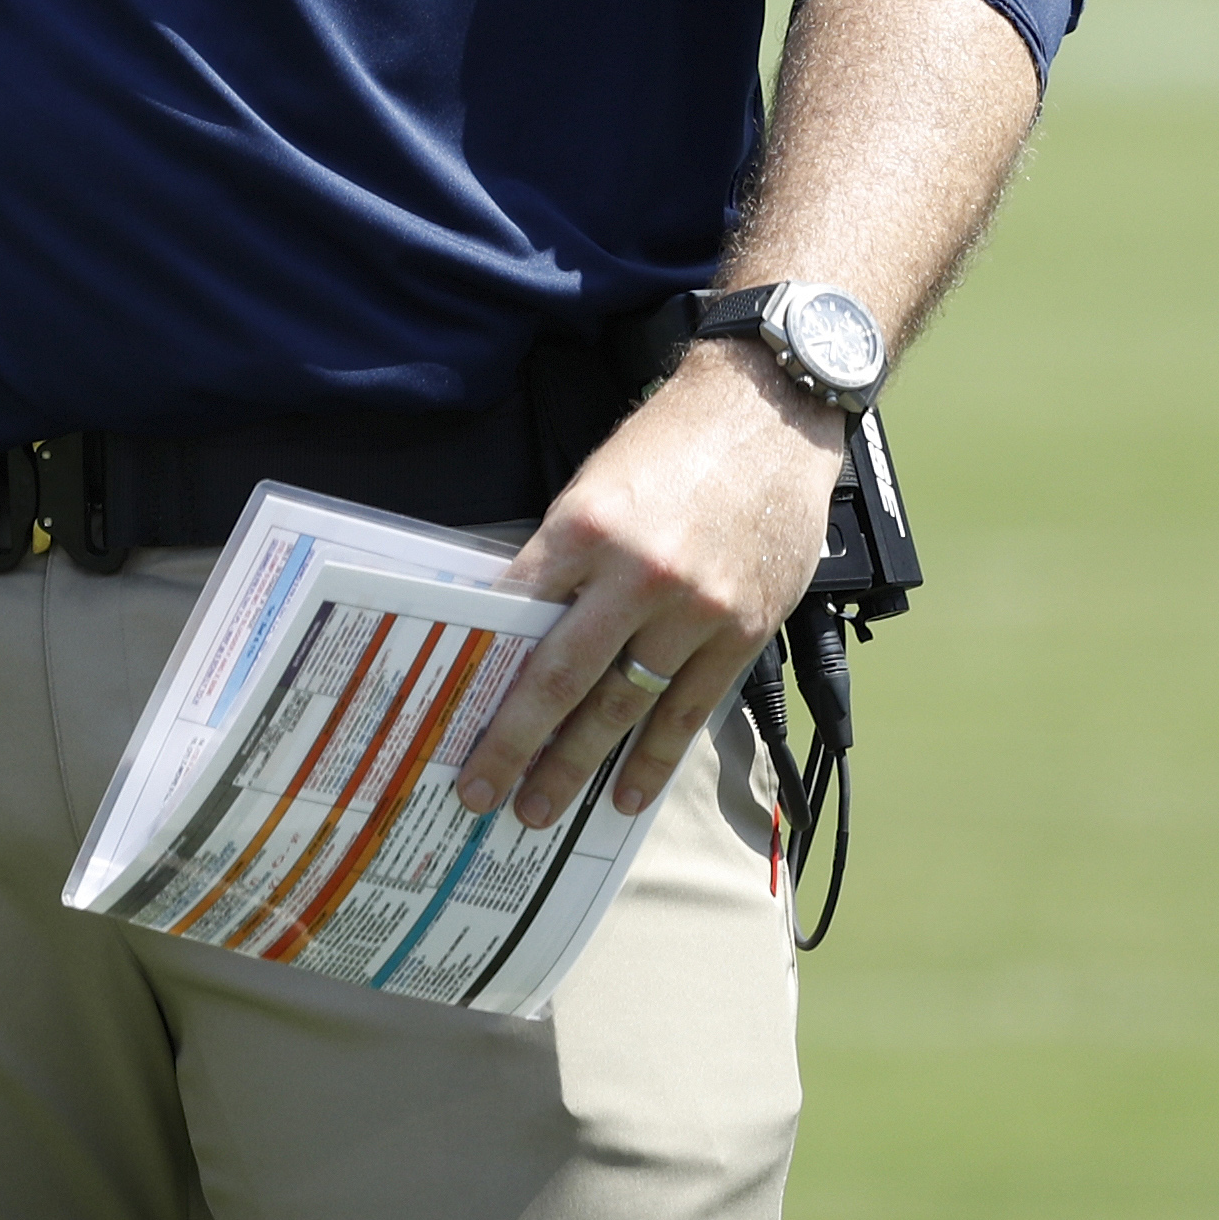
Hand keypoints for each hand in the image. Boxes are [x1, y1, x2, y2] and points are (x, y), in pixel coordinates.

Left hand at [452, 350, 847, 831]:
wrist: (770, 412)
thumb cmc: (674, 442)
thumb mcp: (595, 483)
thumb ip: (561, 555)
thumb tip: (515, 621)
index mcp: (583, 528)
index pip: (513, 614)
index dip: (478, 671)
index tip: (448, 716)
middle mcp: (637, 574)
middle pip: (559, 678)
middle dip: (513, 744)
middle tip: (479, 792)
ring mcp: (694, 609)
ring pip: (622, 707)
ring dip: (577, 765)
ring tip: (539, 807)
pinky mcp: (742, 631)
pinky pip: (689, 710)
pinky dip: (655, 759)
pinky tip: (625, 795)